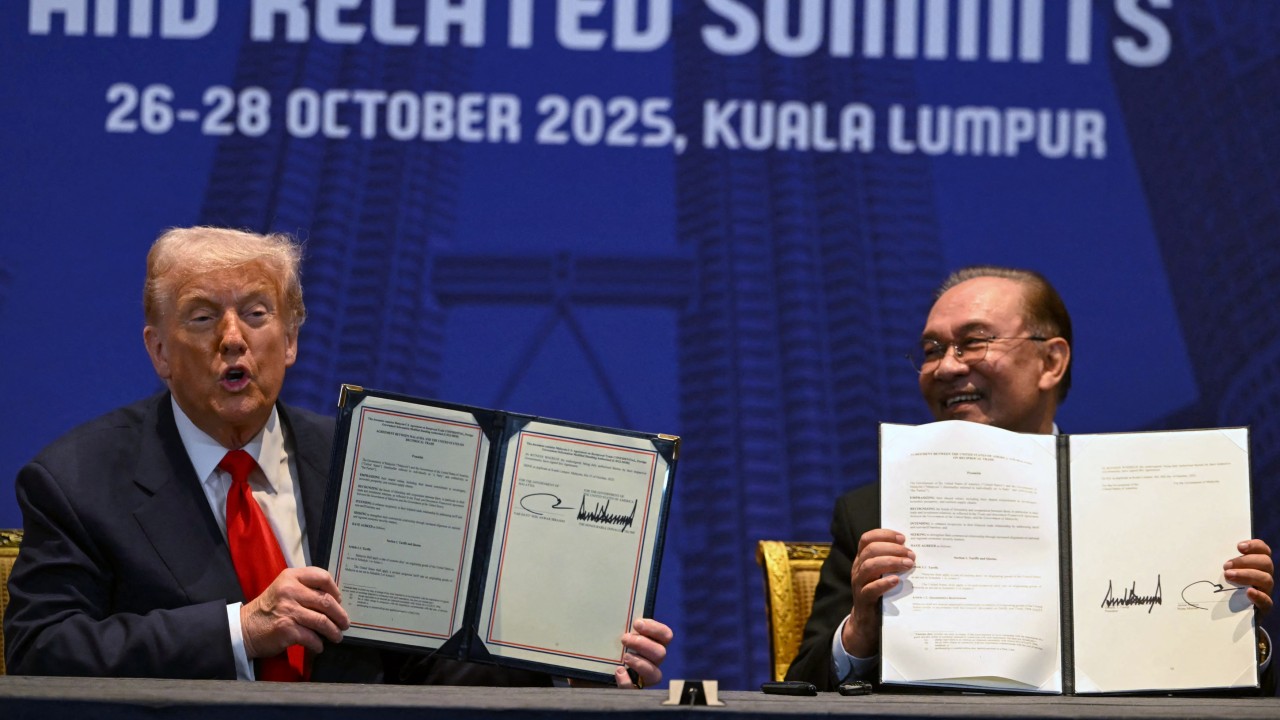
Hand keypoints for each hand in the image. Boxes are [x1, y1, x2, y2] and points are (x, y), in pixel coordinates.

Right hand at [240, 566, 349, 658]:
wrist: (244, 629)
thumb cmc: (269, 609)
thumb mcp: (284, 589)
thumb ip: (305, 589)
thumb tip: (335, 600)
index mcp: (291, 577)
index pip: (322, 577)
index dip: (335, 590)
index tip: (340, 600)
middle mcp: (290, 591)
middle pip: (326, 601)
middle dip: (340, 615)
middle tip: (345, 623)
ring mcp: (288, 610)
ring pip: (322, 621)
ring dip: (333, 631)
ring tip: (337, 636)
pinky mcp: (286, 629)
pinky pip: (312, 637)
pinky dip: (318, 644)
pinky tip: (319, 646)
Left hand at [614, 617, 672, 688]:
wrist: (596, 670)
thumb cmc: (610, 648)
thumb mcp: (618, 634)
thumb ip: (624, 627)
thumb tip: (621, 614)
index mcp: (653, 645)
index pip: (666, 635)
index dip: (655, 628)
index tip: (636, 623)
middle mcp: (653, 662)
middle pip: (661, 653)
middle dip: (643, 644)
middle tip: (625, 639)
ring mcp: (645, 678)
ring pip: (655, 674)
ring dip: (640, 662)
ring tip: (625, 657)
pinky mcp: (634, 690)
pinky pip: (635, 689)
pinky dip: (627, 681)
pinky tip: (619, 672)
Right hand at [841, 528, 913, 658]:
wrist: (867, 621)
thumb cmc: (880, 592)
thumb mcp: (882, 574)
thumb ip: (892, 561)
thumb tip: (914, 551)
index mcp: (862, 559)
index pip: (867, 539)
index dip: (884, 535)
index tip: (903, 538)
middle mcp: (858, 568)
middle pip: (870, 550)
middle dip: (892, 549)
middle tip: (910, 554)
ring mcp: (859, 584)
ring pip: (869, 566)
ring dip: (890, 562)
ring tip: (907, 565)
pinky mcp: (863, 599)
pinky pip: (870, 589)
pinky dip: (883, 583)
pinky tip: (896, 580)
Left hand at [1225, 539, 1272, 616]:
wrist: (1232, 614)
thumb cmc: (1225, 587)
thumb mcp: (1225, 572)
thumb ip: (1223, 563)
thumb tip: (1204, 551)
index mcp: (1257, 565)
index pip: (1263, 551)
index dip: (1254, 546)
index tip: (1238, 547)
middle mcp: (1263, 576)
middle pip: (1266, 563)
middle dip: (1245, 561)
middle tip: (1226, 566)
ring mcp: (1265, 591)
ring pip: (1266, 579)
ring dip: (1247, 575)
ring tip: (1228, 576)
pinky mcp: (1263, 607)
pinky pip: (1266, 601)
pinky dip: (1258, 595)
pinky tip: (1249, 592)